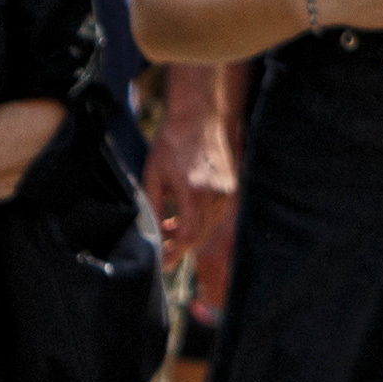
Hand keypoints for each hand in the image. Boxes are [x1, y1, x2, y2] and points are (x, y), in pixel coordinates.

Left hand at [146, 98, 235, 249]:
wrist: (201, 119)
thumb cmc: (172, 144)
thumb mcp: (153, 175)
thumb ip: (152, 207)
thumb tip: (150, 233)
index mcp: (194, 193)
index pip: (186, 236)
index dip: (173, 253)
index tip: (161, 262)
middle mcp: (215, 197)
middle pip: (199, 236)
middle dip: (178, 246)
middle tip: (160, 247)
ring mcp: (228, 194)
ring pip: (208, 228)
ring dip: (188, 233)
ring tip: (168, 226)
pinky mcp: (232, 191)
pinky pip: (215, 217)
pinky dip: (199, 221)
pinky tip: (183, 214)